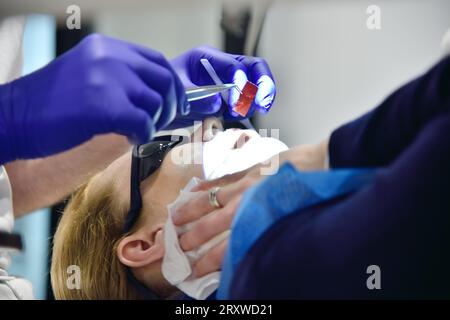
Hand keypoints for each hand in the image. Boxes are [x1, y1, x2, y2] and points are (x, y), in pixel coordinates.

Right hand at [0, 33, 186, 163]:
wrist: (15, 118)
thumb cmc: (50, 104)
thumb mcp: (87, 74)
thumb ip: (118, 76)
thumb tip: (154, 95)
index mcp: (106, 48)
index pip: (156, 61)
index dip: (172, 84)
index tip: (176, 102)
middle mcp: (110, 57)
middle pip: (164, 80)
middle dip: (171, 104)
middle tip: (163, 121)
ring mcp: (108, 79)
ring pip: (156, 103)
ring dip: (154, 122)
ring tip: (137, 131)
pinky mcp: (105, 106)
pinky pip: (144, 123)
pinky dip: (143, 135)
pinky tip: (130, 139)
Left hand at [168, 45, 275, 127]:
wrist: (157, 105)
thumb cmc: (163, 92)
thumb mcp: (177, 93)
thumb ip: (197, 97)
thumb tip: (219, 104)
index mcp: (207, 58)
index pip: (234, 65)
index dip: (240, 84)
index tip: (236, 104)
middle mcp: (221, 67)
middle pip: (255, 67)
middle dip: (263, 86)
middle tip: (262, 106)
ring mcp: (227, 83)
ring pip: (255, 86)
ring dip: (254, 102)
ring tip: (239, 114)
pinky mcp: (228, 100)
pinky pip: (246, 103)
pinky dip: (248, 111)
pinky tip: (234, 117)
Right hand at [171, 139, 329, 276]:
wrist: (324, 164)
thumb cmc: (309, 196)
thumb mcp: (288, 222)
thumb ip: (263, 231)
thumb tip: (246, 246)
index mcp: (256, 220)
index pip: (225, 246)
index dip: (208, 261)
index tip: (195, 271)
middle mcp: (246, 203)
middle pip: (211, 224)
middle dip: (193, 237)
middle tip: (179, 247)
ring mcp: (245, 183)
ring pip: (210, 199)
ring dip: (190, 211)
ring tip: (174, 220)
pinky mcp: (249, 168)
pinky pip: (222, 177)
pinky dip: (206, 183)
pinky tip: (193, 188)